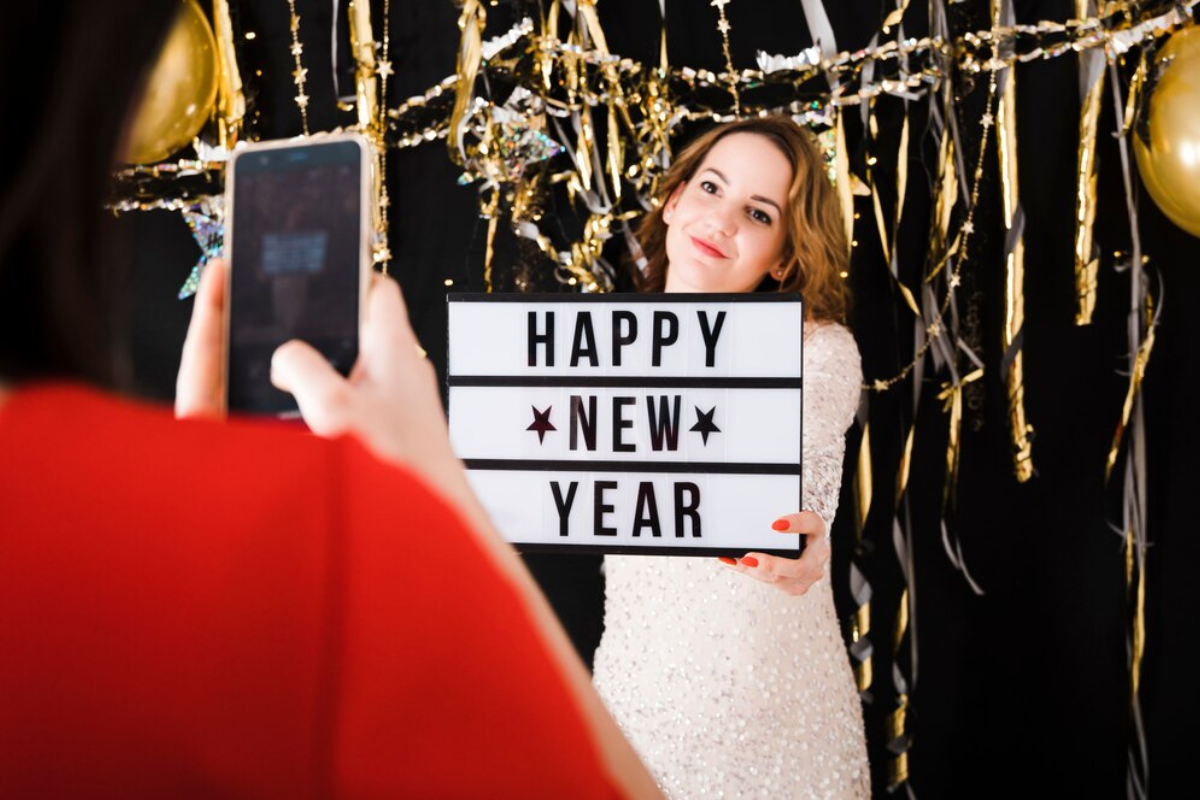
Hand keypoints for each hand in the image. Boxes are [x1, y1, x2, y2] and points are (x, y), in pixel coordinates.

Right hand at [175, 259, 462, 496]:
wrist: (436, 534)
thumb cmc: (398, 470)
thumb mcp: (334, 408)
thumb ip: (302, 369)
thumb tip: (285, 358)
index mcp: (395, 349)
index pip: (378, 289)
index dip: (347, 273)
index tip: (314, 270)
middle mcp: (404, 374)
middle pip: (361, 332)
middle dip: (322, 328)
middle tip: (279, 327)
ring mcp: (402, 409)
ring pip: (357, 374)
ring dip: (323, 374)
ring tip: (279, 379)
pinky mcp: (395, 441)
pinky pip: (358, 411)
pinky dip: (330, 410)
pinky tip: (302, 429)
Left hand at [718, 511, 829, 595]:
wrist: (803, 546)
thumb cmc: (790, 531)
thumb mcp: (786, 521)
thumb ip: (773, 521)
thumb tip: (743, 522)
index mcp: (816, 529)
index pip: (811, 524)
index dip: (796, 524)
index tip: (775, 525)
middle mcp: (819, 553)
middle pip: (799, 566)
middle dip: (771, 565)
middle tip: (749, 558)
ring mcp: (811, 573)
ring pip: (784, 579)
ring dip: (758, 572)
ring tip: (738, 563)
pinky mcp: (800, 585)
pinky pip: (776, 584)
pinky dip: (755, 574)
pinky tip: (739, 565)